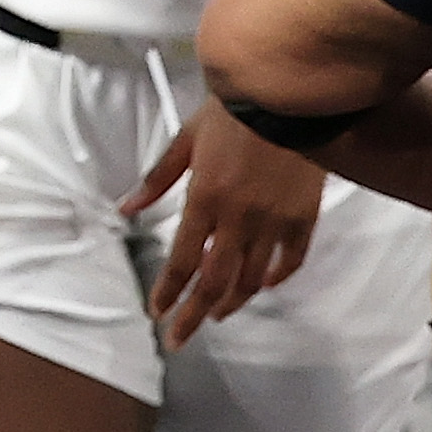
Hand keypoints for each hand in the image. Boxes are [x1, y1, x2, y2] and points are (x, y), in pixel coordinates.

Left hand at [129, 98, 326, 348]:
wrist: (285, 93)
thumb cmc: (231, 111)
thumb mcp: (185, 140)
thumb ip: (157, 180)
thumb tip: (127, 209)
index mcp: (204, 199)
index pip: (181, 260)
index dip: (168, 292)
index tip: (157, 314)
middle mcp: (238, 218)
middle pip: (213, 281)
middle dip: (194, 315)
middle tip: (181, 339)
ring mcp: (274, 220)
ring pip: (252, 277)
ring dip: (232, 301)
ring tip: (217, 314)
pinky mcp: (304, 216)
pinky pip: (291, 260)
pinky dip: (277, 278)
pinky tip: (264, 286)